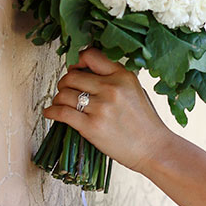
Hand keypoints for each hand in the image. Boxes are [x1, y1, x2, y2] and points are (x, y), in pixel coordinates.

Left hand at [42, 48, 174, 175]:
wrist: (154, 149)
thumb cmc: (146, 123)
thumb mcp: (136, 91)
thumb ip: (114, 79)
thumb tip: (85, 73)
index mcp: (123, 76)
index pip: (90, 56)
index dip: (77, 61)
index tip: (75, 69)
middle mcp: (111, 88)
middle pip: (72, 76)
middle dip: (65, 83)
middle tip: (67, 90)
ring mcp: (101, 107)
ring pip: (64, 94)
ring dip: (58, 99)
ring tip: (62, 104)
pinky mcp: (91, 126)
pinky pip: (61, 113)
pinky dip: (52, 112)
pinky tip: (51, 113)